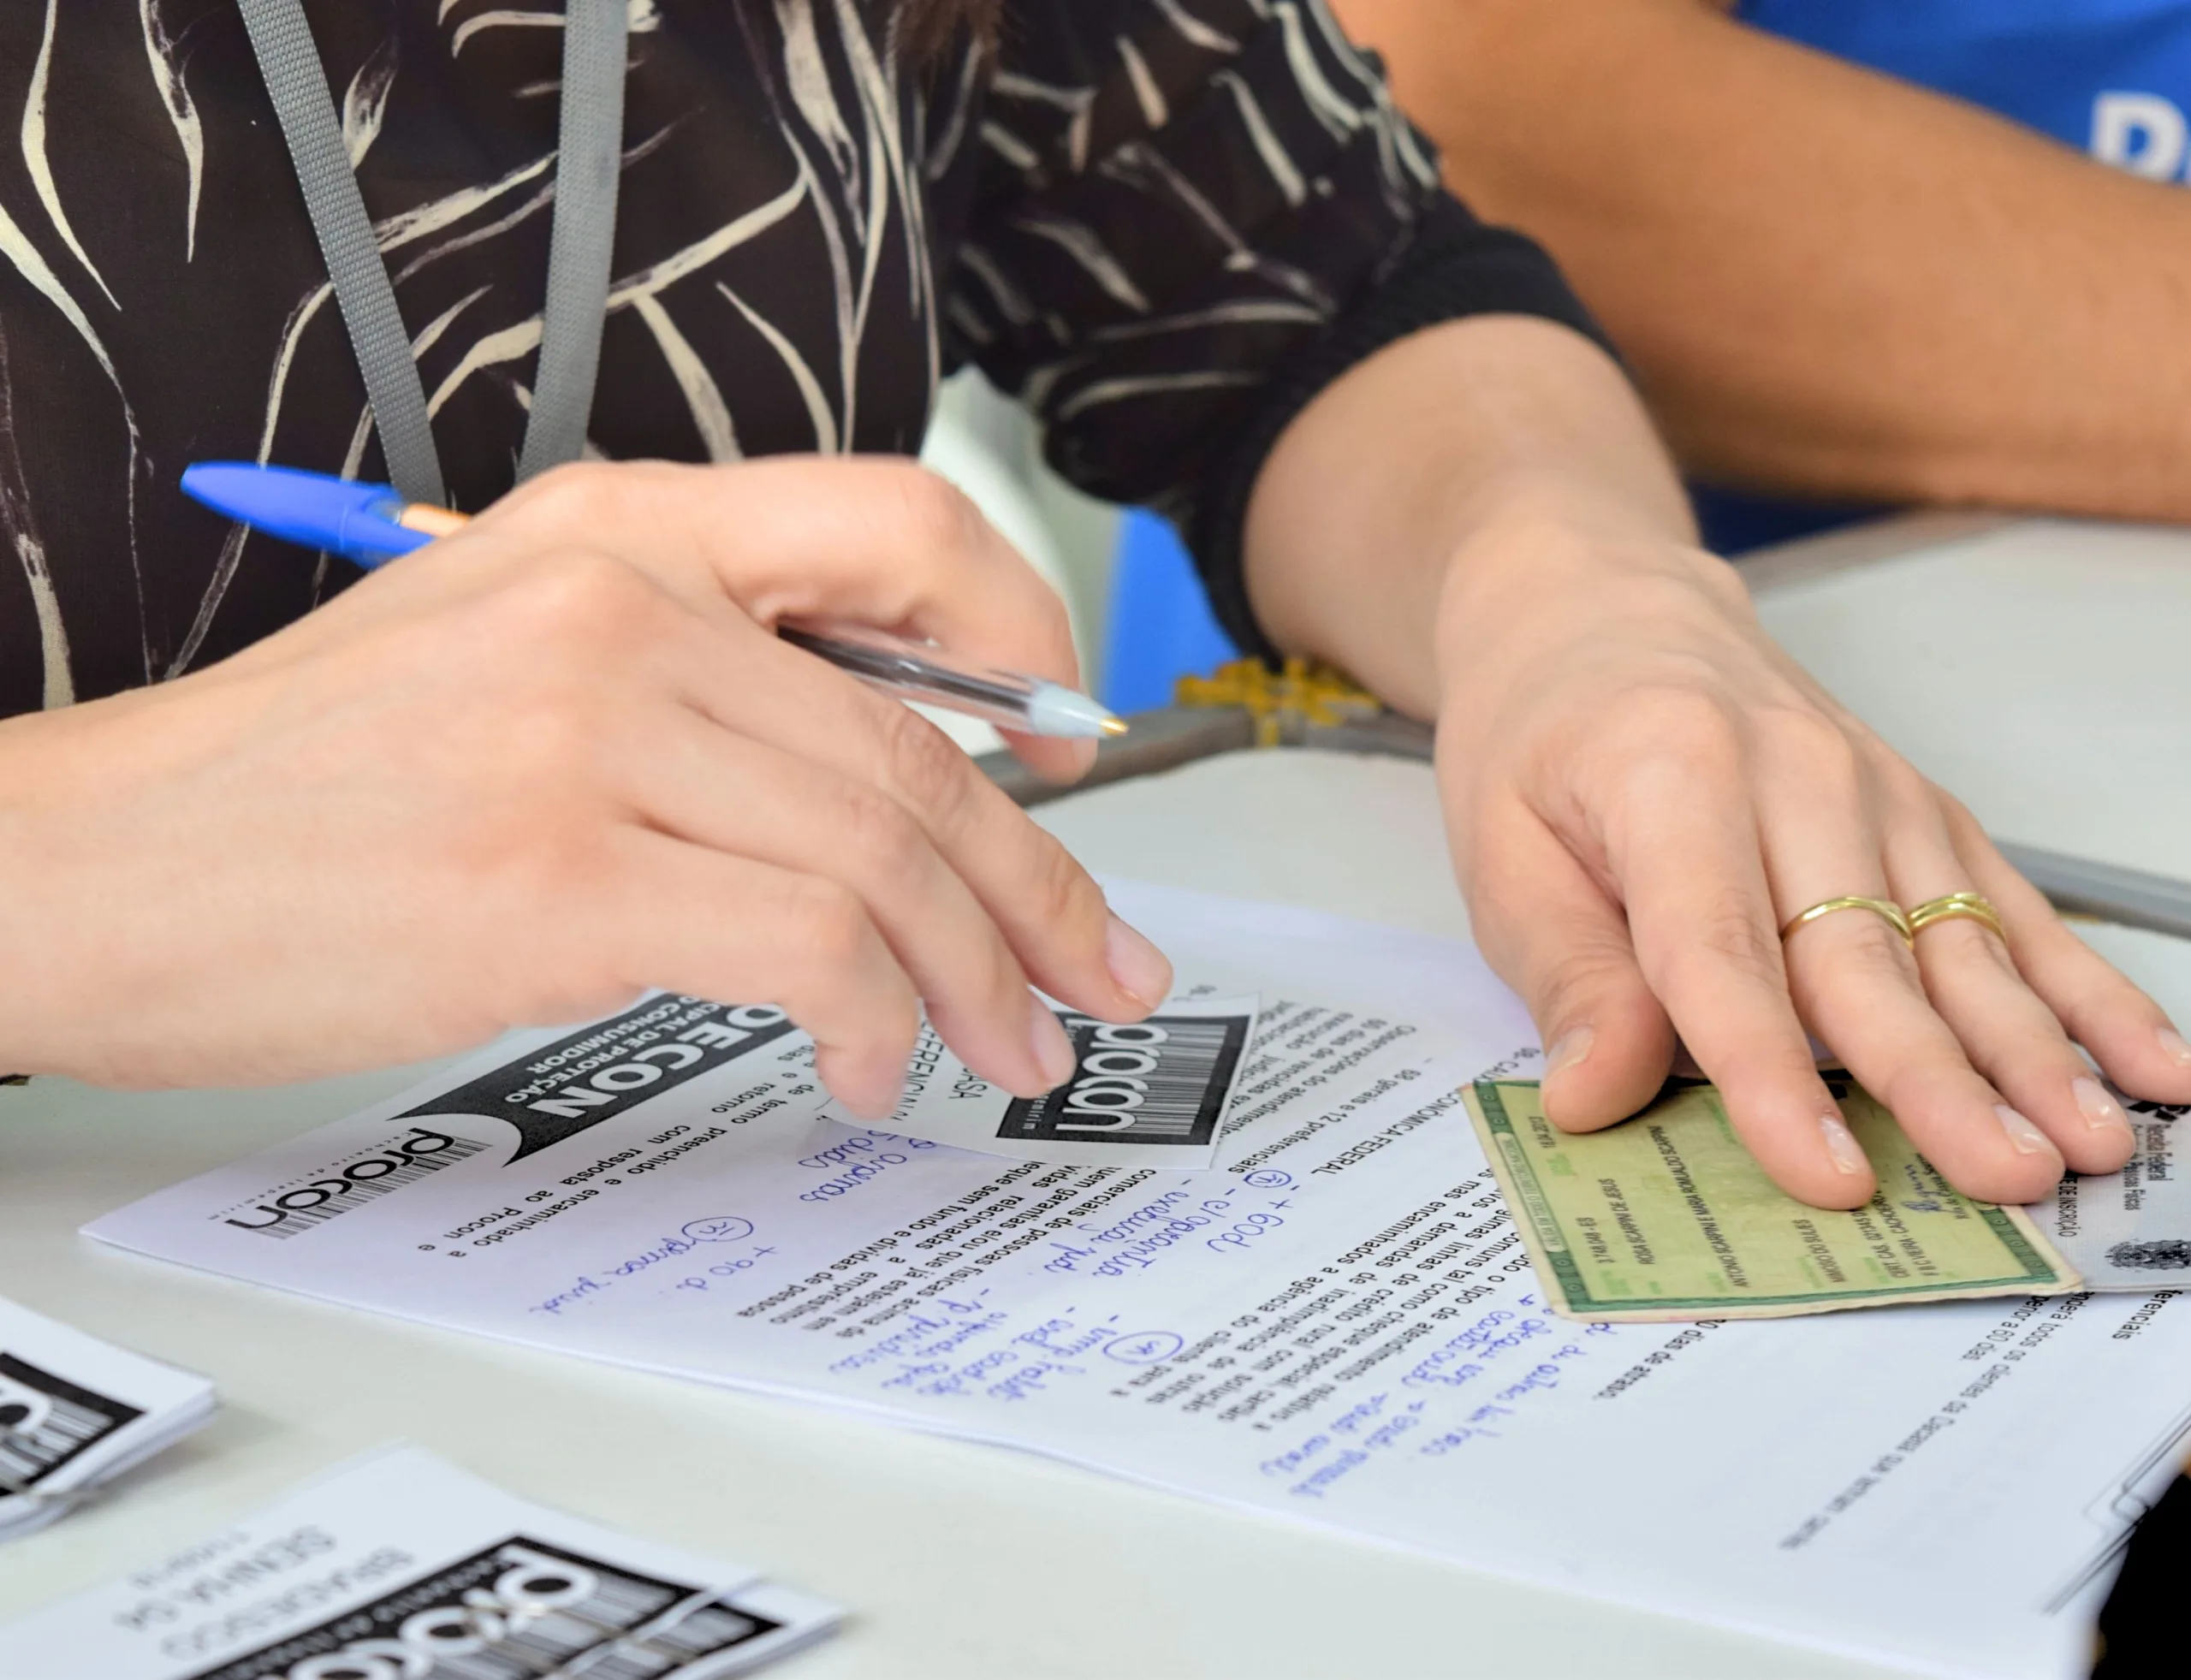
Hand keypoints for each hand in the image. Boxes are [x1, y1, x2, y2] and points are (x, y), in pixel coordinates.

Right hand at [0, 458, 1170, 1111]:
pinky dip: (875, 1017)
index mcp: (610, 525)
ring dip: (978, 969)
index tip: (1060, 752)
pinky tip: (869, 1069)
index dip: (1018, 633)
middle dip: (1037, 878)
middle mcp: (615, 604)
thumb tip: (871, 777)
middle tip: (1101, 965)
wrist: (79, 866)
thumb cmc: (293, 788)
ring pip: (884, 846)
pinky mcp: (557, 880)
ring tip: (1010, 1049)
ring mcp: (585, 735)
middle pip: (914, 740)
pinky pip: (805, 944)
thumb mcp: (500, 654)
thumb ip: (686, 675)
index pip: (896, 525)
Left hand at [1431, 508, 2190, 1208]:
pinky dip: (2082, 991)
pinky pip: (2011, 909)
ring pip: (1961, 940)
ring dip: (2032, 1051)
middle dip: (1939, 1082)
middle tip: (2002, 1182)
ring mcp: (1876, 789)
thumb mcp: (1502, 852)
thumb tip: (1595, 1095)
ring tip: (2089, 1144)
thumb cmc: (1542, 735)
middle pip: (1867, 956)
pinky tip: (2146, 1062)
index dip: (1774, 1074)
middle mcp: (1794, 776)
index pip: (1724, 952)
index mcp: (1669, 779)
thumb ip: (1565, 976)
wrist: (1600, 608)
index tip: (1825, 1173)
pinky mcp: (1924, 811)